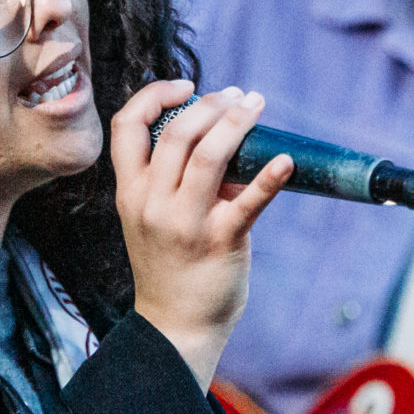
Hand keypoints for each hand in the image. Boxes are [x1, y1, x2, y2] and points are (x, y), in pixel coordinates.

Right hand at [110, 81, 291, 388]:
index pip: (126, 125)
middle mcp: (152, 202)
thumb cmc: (170, 265)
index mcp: (131, 191)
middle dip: (210, 104)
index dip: (155, 96)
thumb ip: (173, 179)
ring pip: (208, 157)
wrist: (176, 326)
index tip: (185, 87)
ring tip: (255, 105)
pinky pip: (248, 203)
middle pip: (176, 134)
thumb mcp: (152, 217)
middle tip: (237, 94)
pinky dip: (269, 177)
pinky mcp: (220, 241)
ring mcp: (185, 223)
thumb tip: (223, 134)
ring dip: (236, 123)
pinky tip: (286, 161)